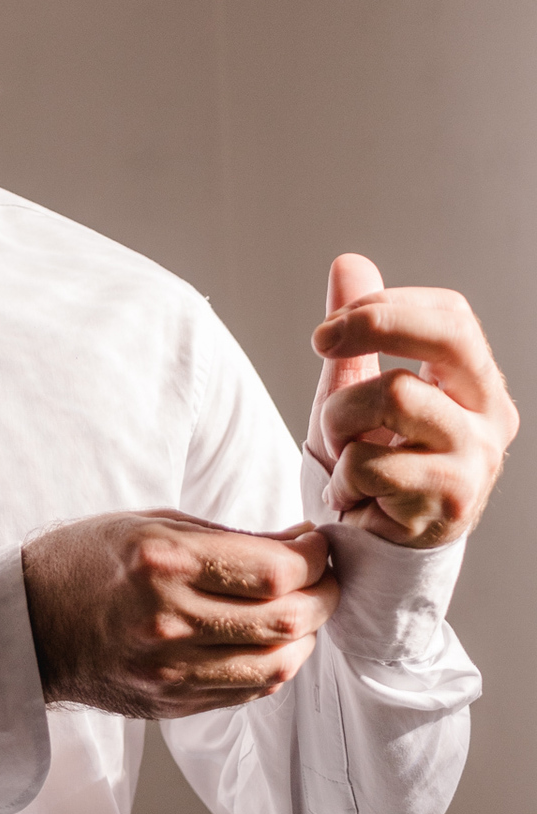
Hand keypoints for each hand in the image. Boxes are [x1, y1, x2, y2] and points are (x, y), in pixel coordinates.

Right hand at [21, 512, 338, 719]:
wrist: (27, 624)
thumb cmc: (86, 561)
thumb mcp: (152, 524)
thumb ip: (231, 537)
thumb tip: (302, 541)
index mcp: (162, 562)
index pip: (275, 570)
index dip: (315, 557)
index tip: (317, 545)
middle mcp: (167, 620)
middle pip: (285, 619)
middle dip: (323, 594)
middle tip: (325, 577)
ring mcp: (168, 670)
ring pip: (276, 664)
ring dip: (305, 636)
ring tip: (302, 612)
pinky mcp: (170, 703)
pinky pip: (248, 691)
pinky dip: (275, 665)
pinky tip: (270, 642)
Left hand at [308, 254, 518, 547]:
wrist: (380, 551)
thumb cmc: (375, 463)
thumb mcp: (359, 387)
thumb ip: (359, 328)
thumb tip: (348, 262)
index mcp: (477, 381)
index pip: (450, 315)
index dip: (386, 307)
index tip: (331, 328)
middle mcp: (490, 416)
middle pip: (443, 339)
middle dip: (372, 326)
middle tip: (322, 343)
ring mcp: (475, 460)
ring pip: (393, 397)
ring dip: (341, 421)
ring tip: (339, 452)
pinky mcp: (447, 503)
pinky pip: (371, 463)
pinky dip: (342, 477)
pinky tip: (350, 495)